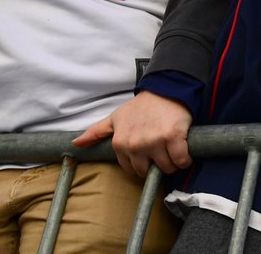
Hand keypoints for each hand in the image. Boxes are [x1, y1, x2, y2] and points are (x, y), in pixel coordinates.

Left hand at [71, 91, 192, 175]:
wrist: (165, 90)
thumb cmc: (141, 106)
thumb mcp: (116, 118)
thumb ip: (96, 132)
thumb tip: (76, 144)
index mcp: (120, 143)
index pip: (132, 169)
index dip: (143, 164)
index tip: (150, 156)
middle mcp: (135, 145)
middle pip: (149, 171)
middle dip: (157, 166)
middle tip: (163, 154)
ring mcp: (154, 142)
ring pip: (166, 168)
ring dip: (173, 164)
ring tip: (174, 152)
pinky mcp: (173, 138)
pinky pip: (181, 160)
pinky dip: (185, 160)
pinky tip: (185, 153)